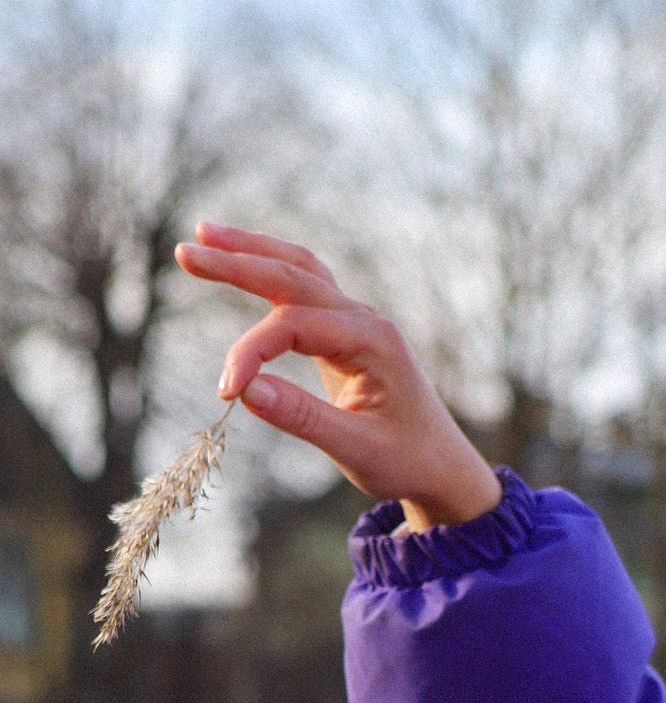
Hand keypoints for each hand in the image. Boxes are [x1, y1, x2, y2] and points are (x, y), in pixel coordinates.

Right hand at [174, 222, 501, 530]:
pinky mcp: (346, 331)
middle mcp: (365, 320)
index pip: (295, 326)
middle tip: (185, 254)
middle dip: (238, 263)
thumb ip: (303, 419)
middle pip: (293, 275)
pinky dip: (271, 269)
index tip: (225, 391)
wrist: (442, 465)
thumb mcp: (357, 450)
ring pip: (299, 270)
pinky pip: (305, 286)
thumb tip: (244, 391)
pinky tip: (241, 258)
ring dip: (252, 251)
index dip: (252, 351)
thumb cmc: (405, 460)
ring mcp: (357, 321)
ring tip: (203, 236)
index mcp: (373, 342)